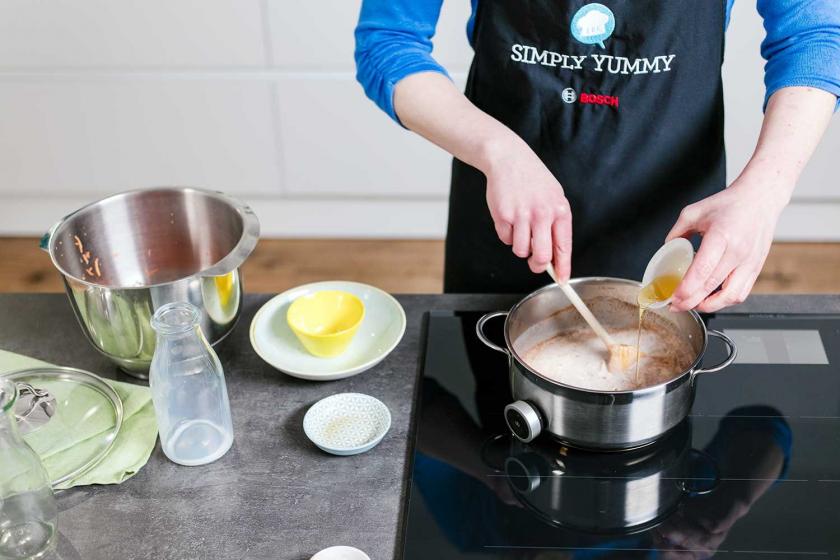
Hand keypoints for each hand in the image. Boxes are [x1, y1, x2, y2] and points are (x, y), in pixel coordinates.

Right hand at [483, 139, 572, 279]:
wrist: (509, 159)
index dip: (563, 268)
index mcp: (560, 210)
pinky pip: (505, 239)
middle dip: (537, 265)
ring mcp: (522, 215)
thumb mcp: (553, 197)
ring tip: (520, 228)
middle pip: (541, 256)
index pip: (564, 247)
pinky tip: (509, 217)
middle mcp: (542, 214)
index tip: (562, 280)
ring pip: (520, 250)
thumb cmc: (532, 180)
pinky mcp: (504, 215)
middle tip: (534, 262)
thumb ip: (555, 225)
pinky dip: (507, 234)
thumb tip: (554, 255)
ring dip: (519, 246)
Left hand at [667, 177, 788, 312]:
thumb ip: (676, 232)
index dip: (687, 288)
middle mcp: (739, 251)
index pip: (703, 269)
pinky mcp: (756, 268)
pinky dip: (724, 301)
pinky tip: (710, 299)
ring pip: (730, 296)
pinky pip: (741, 293)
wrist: (760, 199)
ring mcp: (750, 262)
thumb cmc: (729, 204)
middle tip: (675, 305)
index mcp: (722, 236)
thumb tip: (666, 251)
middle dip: (691, 302)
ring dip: (709, 306)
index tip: (673, 297)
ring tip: (692, 304)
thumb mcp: (694, 212)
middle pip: (713, 286)